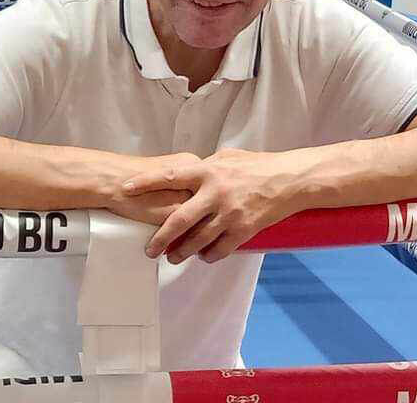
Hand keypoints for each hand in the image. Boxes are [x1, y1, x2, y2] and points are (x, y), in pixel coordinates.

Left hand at [121, 148, 299, 263]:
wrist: (290, 180)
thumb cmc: (257, 166)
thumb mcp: (226, 158)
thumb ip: (203, 168)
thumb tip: (184, 173)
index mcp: (207, 171)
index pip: (169, 176)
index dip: (145, 182)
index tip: (125, 188)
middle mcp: (215, 192)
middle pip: (179, 219)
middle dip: (160, 237)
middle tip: (149, 250)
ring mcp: (229, 213)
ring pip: (198, 240)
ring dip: (183, 252)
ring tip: (172, 258)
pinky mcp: (244, 229)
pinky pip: (221, 249)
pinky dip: (209, 256)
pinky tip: (203, 257)